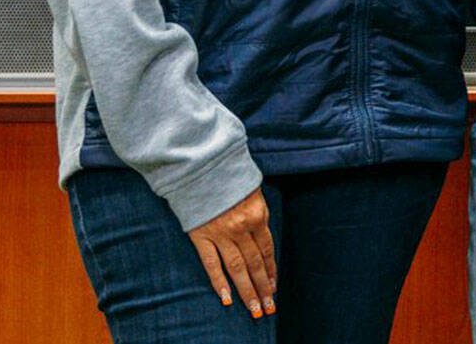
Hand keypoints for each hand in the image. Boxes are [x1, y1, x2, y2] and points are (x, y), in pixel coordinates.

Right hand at [188, 188, 276, 317]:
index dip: (271, 271)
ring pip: (236, 268)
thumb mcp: (254, 191)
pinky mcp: (201, 236)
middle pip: (254, 264)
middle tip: (268, 308)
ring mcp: (220, 234)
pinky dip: (219, 282)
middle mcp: (241, 228)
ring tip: (253, 309)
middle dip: (262, 287)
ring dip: (246, 291)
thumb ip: (259, 215)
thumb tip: (263, 239)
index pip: (267, 250)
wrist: (202, 166)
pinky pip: (211, 264)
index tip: (274, 288)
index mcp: (257, 215)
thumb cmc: (231, 176)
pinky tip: (226, 298)